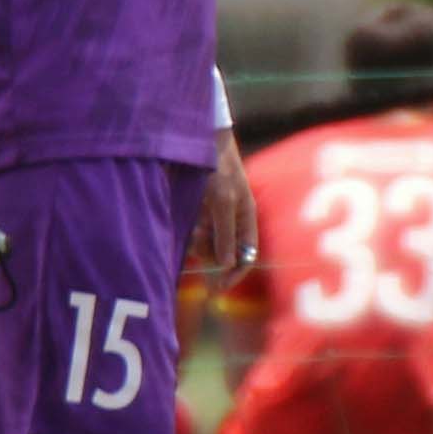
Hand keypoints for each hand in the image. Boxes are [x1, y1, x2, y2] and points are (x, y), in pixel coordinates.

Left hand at [196, 127, 256, 275]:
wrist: (199, 144)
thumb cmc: (218, 169)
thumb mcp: (223, 202)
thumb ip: (226, 233)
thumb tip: (228, 265)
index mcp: (246, 219)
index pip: (246, 256)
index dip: (235, 274)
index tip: (218, 288)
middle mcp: (232, 221)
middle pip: (225, 254)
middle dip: (211, 255)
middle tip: (195, 244)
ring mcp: (214, 218)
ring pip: (207, 246)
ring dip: (198, 244)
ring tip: (190, 228)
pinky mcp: (197, 214)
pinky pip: (195, 235)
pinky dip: (189, 235)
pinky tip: (186, 224)